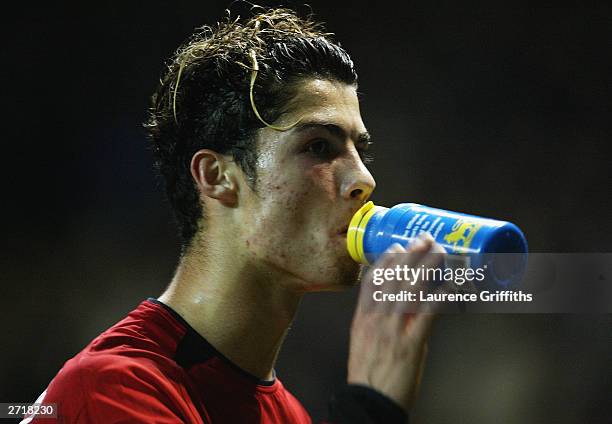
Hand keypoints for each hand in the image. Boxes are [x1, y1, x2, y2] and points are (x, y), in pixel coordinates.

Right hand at [347, 232, 445, 412]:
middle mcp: (376, 319)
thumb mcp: (363, 344)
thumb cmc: (368, 377)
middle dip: (410, 255)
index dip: (385, 261)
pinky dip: (442, 295)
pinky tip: (452, 284)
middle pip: (393, 278)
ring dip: (427, 266)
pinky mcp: (411, 343)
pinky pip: (429, 312)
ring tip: (439, 251)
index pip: (371, 281)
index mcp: (362, 319)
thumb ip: (378, 324)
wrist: (369, 404)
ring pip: (411, 288)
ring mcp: (393, 330)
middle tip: (423, 239)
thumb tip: (402, 311)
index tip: (396, 247)